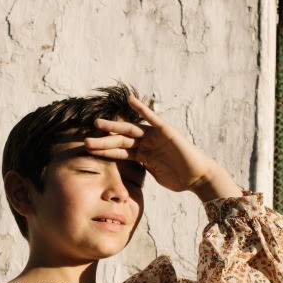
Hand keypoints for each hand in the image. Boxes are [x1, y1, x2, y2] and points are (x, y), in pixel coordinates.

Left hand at [84, 92, 242, 199]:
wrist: (197, 176)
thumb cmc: (179, 178)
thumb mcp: (154, 175)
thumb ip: (142, 172)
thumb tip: (128, 183)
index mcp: (141, 154)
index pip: (118, 151)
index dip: (103, 151)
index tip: (87, 151)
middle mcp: (146, 143)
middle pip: (120, 140)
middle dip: (103, 141)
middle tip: (85, 141)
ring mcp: (154, 136)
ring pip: (129, 130)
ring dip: (113, 127)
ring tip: (97, 124)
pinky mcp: (165, 131)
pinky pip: (151, 117)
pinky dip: (141, 108)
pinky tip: (130, 99)